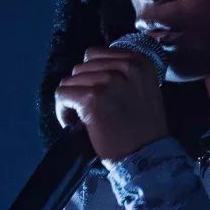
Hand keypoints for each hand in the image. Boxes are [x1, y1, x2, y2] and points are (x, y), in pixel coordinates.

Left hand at [54, 45, 169, 161]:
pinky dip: (63, 110)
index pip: (96, 54)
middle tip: (90, 110)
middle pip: (81, 67)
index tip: (96, 95)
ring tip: (83, 119)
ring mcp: (107, 81)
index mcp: (139, 62)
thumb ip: (124, 74)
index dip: (90, 75)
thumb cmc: (145, 130)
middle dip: (81, 88)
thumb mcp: (144, 90)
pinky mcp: (91, 98)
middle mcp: (125, 67)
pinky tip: (74, 124)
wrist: (147, 156)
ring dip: (72, 100)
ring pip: (69, 81)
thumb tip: (92, 70)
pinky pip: (62, 94)